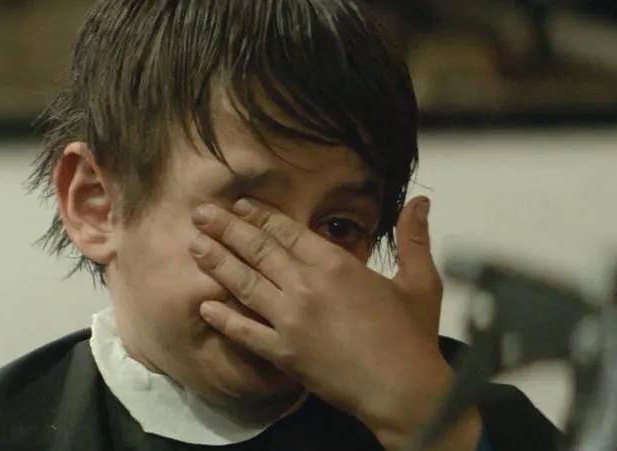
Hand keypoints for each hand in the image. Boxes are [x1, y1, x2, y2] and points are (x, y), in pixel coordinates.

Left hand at [189, 196, 479, 449]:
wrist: (403, 390)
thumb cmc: (412, 339)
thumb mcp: (419, 281)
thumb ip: (414, 237)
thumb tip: (421, 202)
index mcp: (336, 265)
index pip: (287, 231)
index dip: (260, 215)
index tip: (240, 205)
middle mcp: (307, 286)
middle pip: (258, 249)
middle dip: (226, 228)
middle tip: (201, 214)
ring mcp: (291, 320)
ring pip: (244, 284)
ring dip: (218, 262)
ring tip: (195, 246)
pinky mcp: (284, 353)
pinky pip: (245, 332)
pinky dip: (223, 318)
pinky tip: (205, 306)